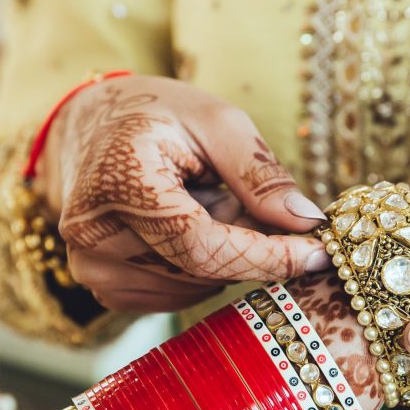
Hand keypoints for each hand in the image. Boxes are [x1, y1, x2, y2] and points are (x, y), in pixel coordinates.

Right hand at [38, 75, 329, 312]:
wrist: (90, 127)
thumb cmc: (156, 115)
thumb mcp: (216, 121)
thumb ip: (260, 175)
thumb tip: (307, 223)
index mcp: (120, 185)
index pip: (202, 247)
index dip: (266, 257)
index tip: (319, 254)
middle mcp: (95, 236)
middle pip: (204, 271)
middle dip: (250, 246)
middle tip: (257, 204)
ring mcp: (94, 268)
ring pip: (196, 287)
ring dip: (223, 254)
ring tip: (208, 202)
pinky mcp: (105, 288)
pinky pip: (178, 294)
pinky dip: (200, 267)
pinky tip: (188, 224)